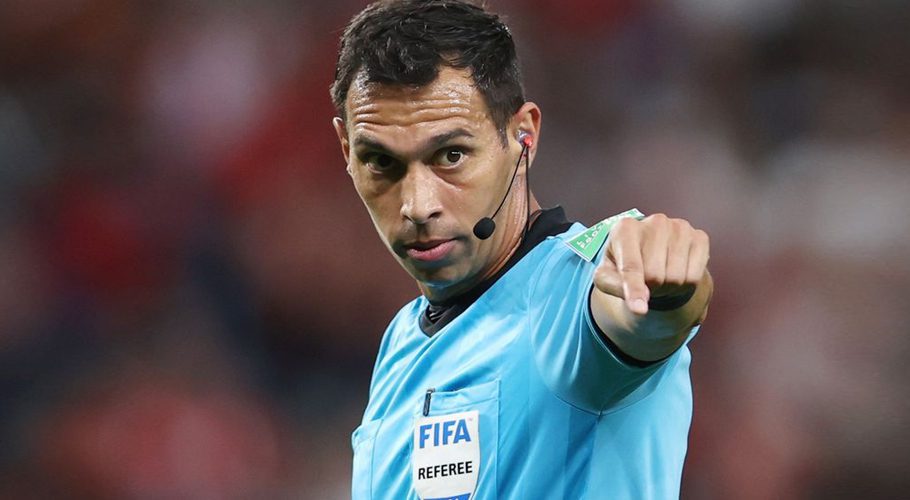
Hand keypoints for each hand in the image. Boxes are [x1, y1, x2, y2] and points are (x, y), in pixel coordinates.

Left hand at [593, 214, 709, 314]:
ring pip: (676, 278)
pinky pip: (695, 276)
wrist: (649, 251)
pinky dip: (685, 285)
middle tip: (645, 282)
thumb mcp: (607, 276)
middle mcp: (655, 222)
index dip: (634, 290)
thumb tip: (641, 302)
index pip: (631, 266)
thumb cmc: (622, 264)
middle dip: (649, 289)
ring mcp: (679, 227)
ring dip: (667, 289)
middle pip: (655, 276)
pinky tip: (676, 273)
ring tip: (660, 277)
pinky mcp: (699, 237)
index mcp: (625, 228)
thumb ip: (615, 287)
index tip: (638, 310)